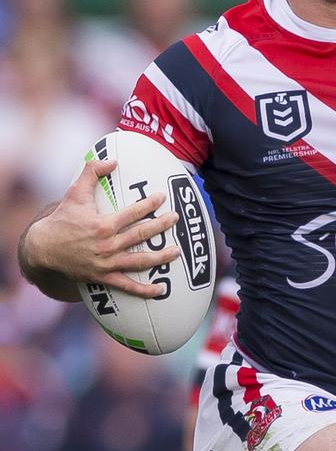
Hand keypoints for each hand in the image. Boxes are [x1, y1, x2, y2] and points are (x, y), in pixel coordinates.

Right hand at [26, 159, 179, 296]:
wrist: (43, 248)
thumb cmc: (62, 219)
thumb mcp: (74, 192)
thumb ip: (92, 172)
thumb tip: (112, 160)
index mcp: (103, 224)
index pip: (133, 213)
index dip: (149, 204)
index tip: (162, 197)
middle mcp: (107, 245)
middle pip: (141, 235)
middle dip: (161, 226)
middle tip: (176, 218)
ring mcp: (107, 263)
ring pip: (140, 261)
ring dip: (161, 256)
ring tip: (177, 250)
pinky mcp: (103, 277)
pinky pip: (127, 286)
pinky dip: (144, 290)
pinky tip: (161, 290)